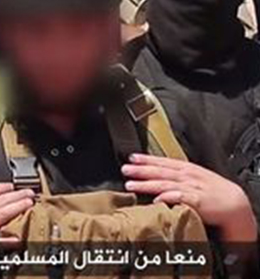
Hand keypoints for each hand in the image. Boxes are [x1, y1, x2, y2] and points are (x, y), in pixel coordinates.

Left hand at [122, 154, 257, 241]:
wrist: (235, 203)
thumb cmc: (213, 191)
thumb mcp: (194, 177)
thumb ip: (176, 175)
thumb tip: (157, 174)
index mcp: (186, 169)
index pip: (163, 162)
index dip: (146, 159)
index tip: (131, 157)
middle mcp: (186, 176)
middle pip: (160, 172)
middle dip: (141, 170)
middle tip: (125, 169)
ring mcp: (191, 188)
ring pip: (164, 184)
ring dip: (147, 184)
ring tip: (131, 184)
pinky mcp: (196, 201)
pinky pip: (179, 198)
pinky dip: (167, 198)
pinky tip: (156, 200)